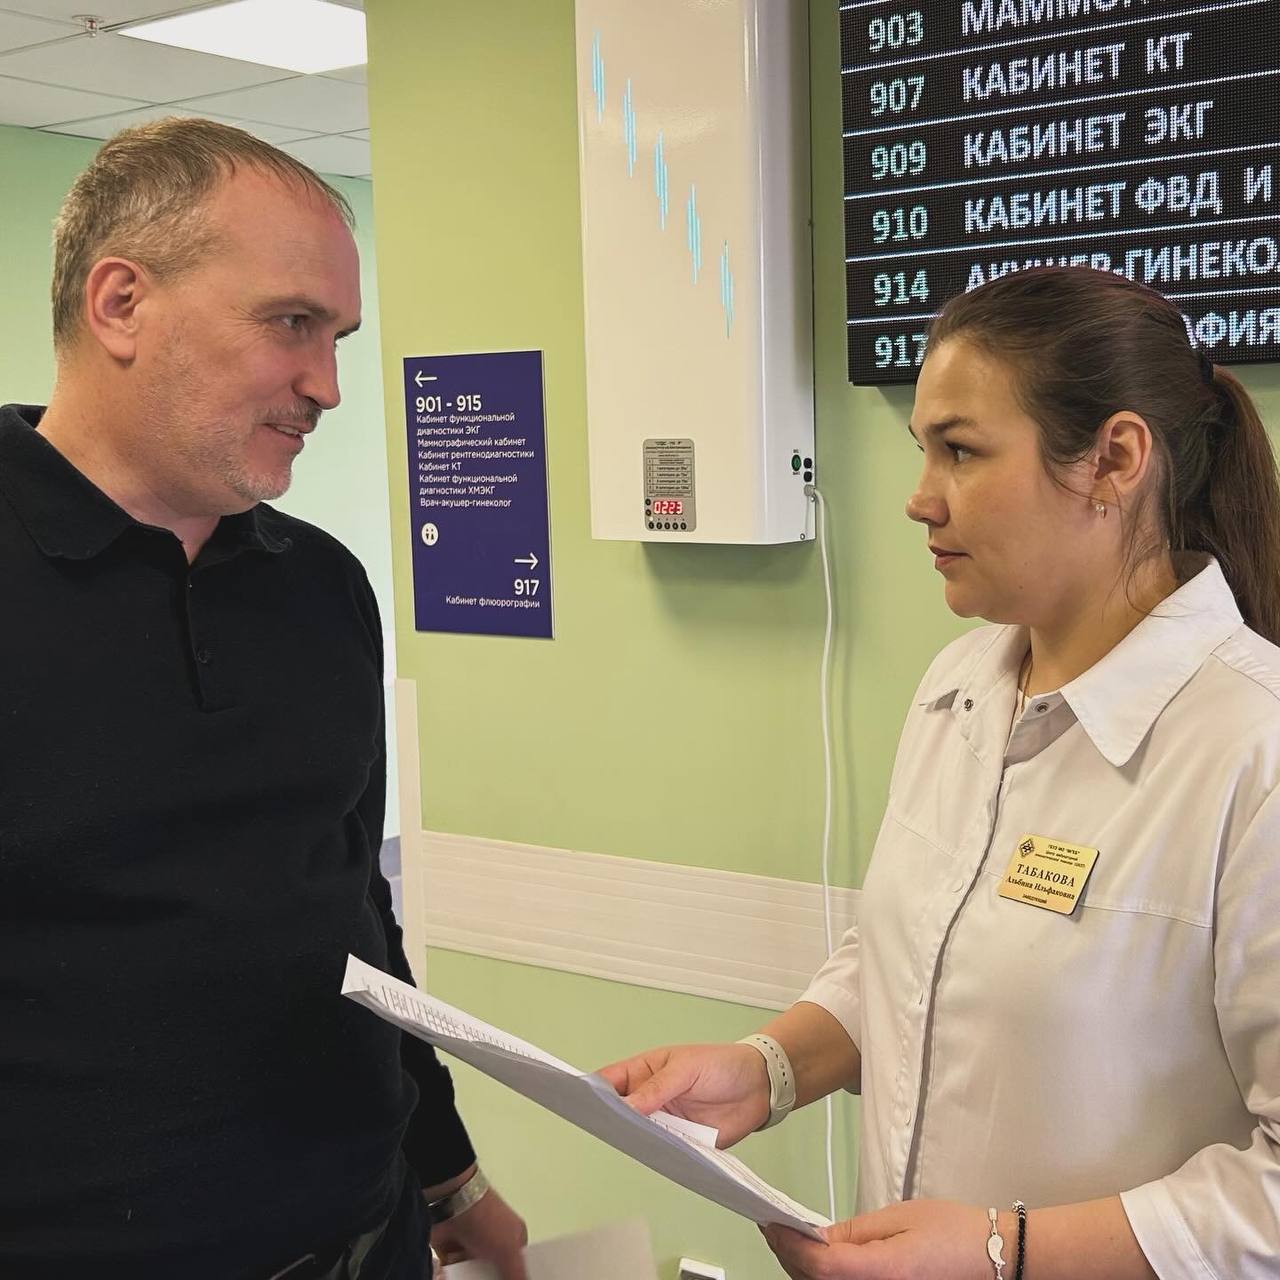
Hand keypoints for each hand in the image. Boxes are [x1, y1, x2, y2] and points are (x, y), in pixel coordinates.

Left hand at [430, 1188, 528, 1279]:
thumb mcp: (508, 1250)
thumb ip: (517, 1275)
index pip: (518, 1266)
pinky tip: (452, 1274)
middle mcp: (493, 1241)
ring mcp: (472, 1246)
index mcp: (514, 1237)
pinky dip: (453, 1276)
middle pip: (494, 1273)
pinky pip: (454, 1273)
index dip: (514, 1278)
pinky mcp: (452, 1251)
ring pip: (473, 1274)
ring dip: (469, 1278)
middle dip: (488, 1279)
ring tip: (467, 1277)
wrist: (453, 1205)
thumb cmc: (487, 1220)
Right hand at [597, 1042, 770, 1147]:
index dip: (592, 1090)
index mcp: (646, 1072)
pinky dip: (657, 1155)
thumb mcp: (687, 1068)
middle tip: (597, 1128)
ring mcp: (665, 1122)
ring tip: (622, 1144)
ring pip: (639, 1134)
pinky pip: (663, 1151)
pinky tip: (651, 1158)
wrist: (759, 1088)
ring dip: (633, 1139)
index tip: (578, 1101)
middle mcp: (651, 1098)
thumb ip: (658, 1087)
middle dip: (609, 1119)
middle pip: (620, 1112)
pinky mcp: (683, 1143)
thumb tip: (627, 1106)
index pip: (611, 1081)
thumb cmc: (721, 1065)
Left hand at [762, 1200, 990, 1279]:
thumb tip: (816, 1235)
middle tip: (772, 1226)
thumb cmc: (955, 1234)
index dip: (790, 1244)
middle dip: (789, 1256)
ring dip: (803, 1270)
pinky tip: (818, 1261)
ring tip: (789, 1240)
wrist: (996, 1260)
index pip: (821, 1265)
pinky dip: (824, 1279)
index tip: (770, 1222)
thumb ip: (855, 1230)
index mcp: (886, 1272)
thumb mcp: (901, 1218)